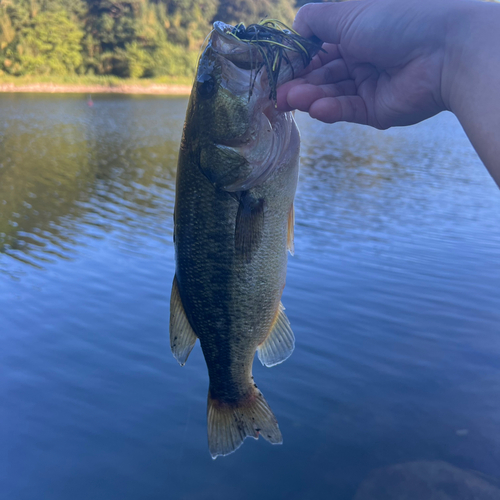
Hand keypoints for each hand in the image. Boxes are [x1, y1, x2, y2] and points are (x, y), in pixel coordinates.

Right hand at [277, 0, 460, 128]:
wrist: (443, 51)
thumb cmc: (396, 21)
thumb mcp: (348, 13)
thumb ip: (315, 20)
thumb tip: (293, 28)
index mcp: (355, 32)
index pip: (317, 50)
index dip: (297, 61)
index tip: (277, 71)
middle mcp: (360, 58)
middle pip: (321, 75)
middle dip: (298, 84)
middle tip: (276, 95)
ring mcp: (368, 85)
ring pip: (332, 93)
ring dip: (310, 97)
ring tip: (290, 101)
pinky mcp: (376, 109)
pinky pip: (348, 109)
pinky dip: (331, 109)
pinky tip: (316, 109)